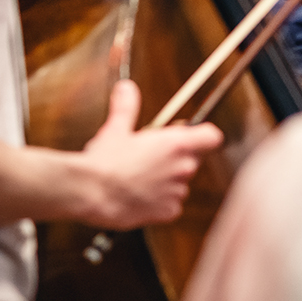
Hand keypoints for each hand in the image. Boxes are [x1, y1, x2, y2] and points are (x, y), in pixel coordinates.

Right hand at [78, 80, 222, 228]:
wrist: (90, 192)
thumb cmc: (104, 162)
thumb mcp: (116, 129)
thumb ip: (127, 107)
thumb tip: (126, 88)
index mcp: (176, 144)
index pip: (211, 136)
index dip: (201, 135)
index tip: (189, 135)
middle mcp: (183, 167)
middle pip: (193, 160)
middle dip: (175, 159)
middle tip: (151, 158)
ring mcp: (177, 191)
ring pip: (180, 184)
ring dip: (166, 181)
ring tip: (140, 179)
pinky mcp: (168, 212)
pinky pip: (171, 205)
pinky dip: (159, 203)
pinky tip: (139, 196)